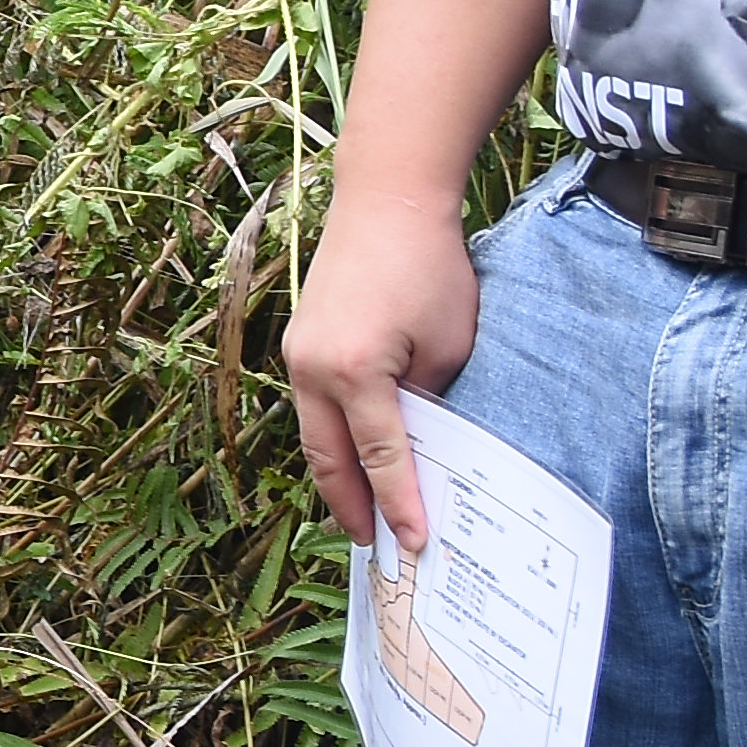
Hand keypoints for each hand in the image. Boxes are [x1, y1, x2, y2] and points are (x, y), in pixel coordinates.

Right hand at [280, 195, 483, 549]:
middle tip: (373, 546)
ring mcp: (298, 356)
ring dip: (336, 479)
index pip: (382, 457)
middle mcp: (313, 369)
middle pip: (328, 460)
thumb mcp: (448, 344)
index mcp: (355, 371)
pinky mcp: (299, 343)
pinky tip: (351, 458)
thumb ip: (429, 399)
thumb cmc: (428, 265)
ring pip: (313, 437)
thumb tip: (420, 442)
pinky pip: (312, 409)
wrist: (386, 200)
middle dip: (350, 508)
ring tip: (360, 514)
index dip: (400, 505)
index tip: (415, 544)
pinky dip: (331, 441)